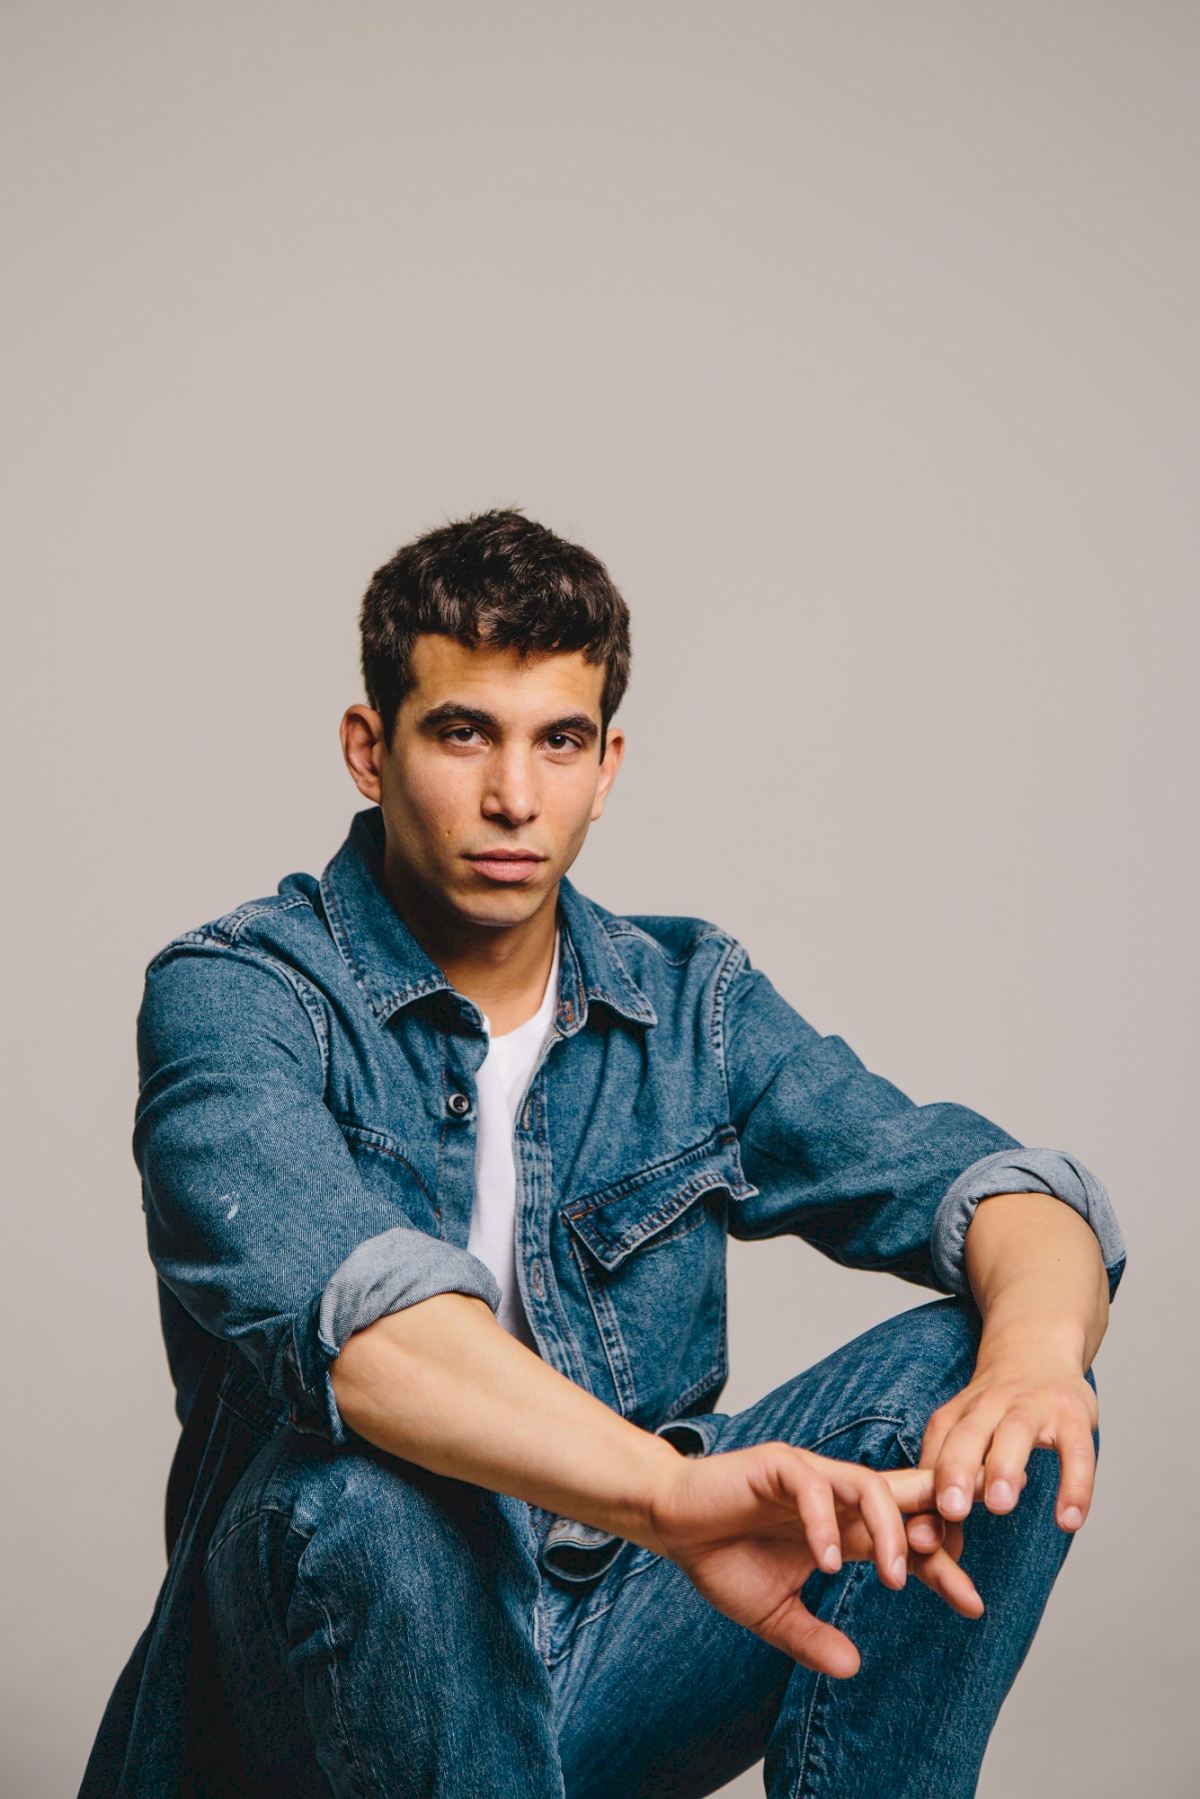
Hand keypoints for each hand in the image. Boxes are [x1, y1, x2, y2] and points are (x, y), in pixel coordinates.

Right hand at [647, 1440, 984, 1679]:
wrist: (670, 1524)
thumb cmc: (720, 1558)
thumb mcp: (774, 1612)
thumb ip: (812, 1637)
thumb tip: (853, 1667)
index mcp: (843, 1527)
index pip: (907, 1538)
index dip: (941, 1566)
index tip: (972, 1605)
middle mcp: (835, 1496)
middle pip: (906, 1498)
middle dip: (942, 1524)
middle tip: (960, 1570)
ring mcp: (808, 1476)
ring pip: (870, 1485)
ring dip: (890, 1529)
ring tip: (893, 1576)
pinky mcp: (775, 1465)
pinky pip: (811, 1486)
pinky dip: (825, 1523)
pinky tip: (825, 1560)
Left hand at [906, 1338, 1099, 1547]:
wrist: (1037, 1346)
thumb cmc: (995, 1409)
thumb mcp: (966, 1435)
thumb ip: (944, 1487)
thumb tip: (922, 1546)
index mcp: (957, 1414)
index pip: (936, 1452)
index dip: (925, 1491)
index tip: (916, 1534)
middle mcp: (990, 1406)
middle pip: (967, 1434)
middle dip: (956, 1470)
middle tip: (949, 1509)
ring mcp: (1032, 1407)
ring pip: (1015, 1433)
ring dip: (1005, 1467)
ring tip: (1000, 1506)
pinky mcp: (1073, 1415)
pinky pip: (1076, 1450)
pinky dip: (1075, 1485)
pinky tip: (1069, 1521)